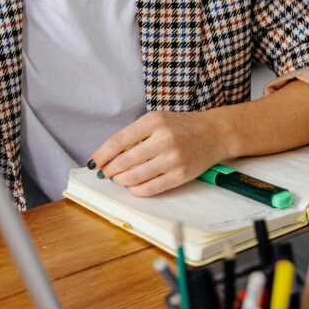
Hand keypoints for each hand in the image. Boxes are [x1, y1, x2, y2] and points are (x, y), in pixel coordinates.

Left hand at [89, 110, 225, 196]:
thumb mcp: (157, 119)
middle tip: (105, 173)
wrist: (214, 133)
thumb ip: (136, 134)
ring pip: (136, 176)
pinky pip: (152, 187)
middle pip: (125, 160)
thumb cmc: (181, 126)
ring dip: (121, 180)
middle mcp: (163, 139)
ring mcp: (173, 158)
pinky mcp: (181, 175)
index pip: (118, 141)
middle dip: (110, 170)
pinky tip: (132, 187)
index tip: (94, 161)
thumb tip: (110, 155)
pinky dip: (137, 190)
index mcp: (153, 121)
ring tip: (117, 179)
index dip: (102, 154)